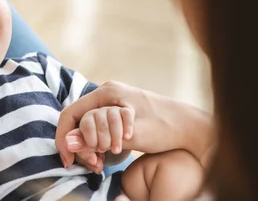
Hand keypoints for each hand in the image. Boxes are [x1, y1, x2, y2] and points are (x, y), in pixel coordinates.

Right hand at [56, 81, 214, 168]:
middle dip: (81, 146)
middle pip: (78, 122)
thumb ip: (98, 139)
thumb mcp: (131, 136)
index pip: (70, 113)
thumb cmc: (166, 128)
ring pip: (87, 128)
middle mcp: (107, 94)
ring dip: (91, 148)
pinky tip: (108, 158)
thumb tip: (67, 143)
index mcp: (107, 91)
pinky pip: (99, 130)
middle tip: (94, 165)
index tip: (68, 160)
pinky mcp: (119, 116)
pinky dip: (99, 146)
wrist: (193, 129)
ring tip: (102, 164)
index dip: (64, 137)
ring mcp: (113, 104)